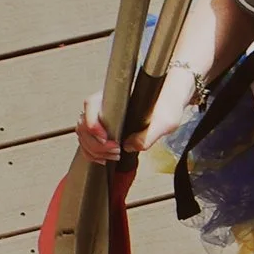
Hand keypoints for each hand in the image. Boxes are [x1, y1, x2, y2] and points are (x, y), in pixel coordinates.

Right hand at [75, 70, 199, 164]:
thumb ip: (150, 134)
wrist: (170, 101)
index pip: (91, 105)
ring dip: (94, 150)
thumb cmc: (168, 104)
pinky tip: (105, 158)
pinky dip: (92, 153)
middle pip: (83, 123)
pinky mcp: (104, 127)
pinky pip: (88, 141)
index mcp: (116, 96)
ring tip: (114, 155)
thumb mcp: (166, 120)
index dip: (93, 124)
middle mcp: (104, 104)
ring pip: (83, 134)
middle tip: (115, 151)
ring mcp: (102, 115)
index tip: (106, 138)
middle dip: (96, 143)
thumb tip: (131, 146)